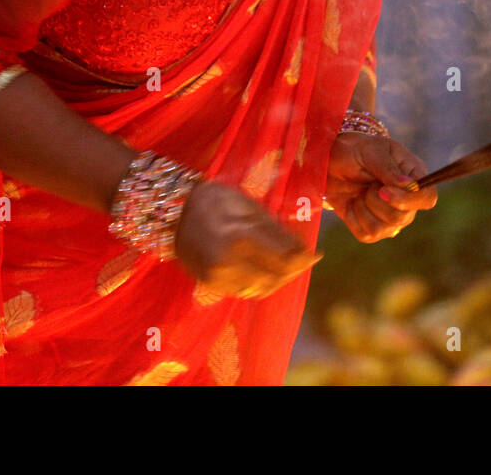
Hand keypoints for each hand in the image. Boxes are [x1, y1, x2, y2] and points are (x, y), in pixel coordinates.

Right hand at [173, 179, 321, 299]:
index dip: (304, 258)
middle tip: (303, 260)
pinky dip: (259, 284)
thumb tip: (301, 246)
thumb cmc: (215, 200)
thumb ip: (274, 228)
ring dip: (278, 279)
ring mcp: (219, 276)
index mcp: (242, 237)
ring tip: (285, 266)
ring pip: (261, 288)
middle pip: (276, 277)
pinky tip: (263, 271)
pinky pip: (244, 291)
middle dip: (294, 270)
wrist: (174, 211)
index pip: (285, 257)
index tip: (316, 254)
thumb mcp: (248, 206)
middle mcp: (230, 261)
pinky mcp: (211, 283)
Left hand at [325, 132, 436, 242]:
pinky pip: (366, 235)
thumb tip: (409, 185)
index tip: (383, 191)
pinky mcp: (373, 229)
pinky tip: (352, 202)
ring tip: (359, 192)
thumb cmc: (354, 150)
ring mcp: (391, 216)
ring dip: (364, 208)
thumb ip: (389, 168)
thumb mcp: (371, 151)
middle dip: (376, 201)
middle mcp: (407, 199)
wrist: (329, 161)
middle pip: (404, 217)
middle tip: (367, 183)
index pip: (427, 197)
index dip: (409, 200)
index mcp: (413, 175)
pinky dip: (353, 218)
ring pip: (384, 229)